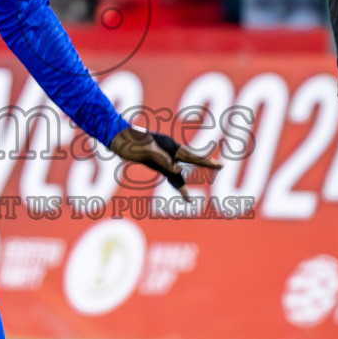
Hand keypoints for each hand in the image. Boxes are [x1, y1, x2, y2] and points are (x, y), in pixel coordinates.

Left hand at [108, 126, 222, 191]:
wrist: (115, 139)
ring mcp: (161, 156)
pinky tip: (176, 183)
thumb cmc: (129, 142)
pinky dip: (173, 181)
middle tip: (221, 165)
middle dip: (205, 164)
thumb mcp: (146, 150)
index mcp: (170, 147)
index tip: (221, 165)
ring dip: (182, 184)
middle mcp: (168, 151)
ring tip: (187, 199)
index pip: (192, 157)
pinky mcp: (153, 161)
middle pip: (190, 160)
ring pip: (177, 172)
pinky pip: (167, 173)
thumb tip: (177, 171)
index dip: (207, 162)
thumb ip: (163, 160)